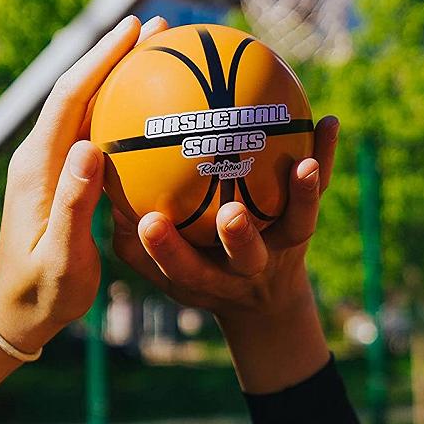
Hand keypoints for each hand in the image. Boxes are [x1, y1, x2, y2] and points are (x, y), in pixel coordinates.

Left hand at [0, 14, 165, 351]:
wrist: (18, 312)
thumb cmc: (44, 290)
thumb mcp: (63, 255)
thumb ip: (75, 204)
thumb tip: (90, 148)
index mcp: (37, 165)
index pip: (69, 97)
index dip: (99, 58)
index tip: (132, 29)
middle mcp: (41, 155)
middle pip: (79, 89)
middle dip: (115, 53)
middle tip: (158, 26)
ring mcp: (51, 164)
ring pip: (88, 107)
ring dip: (119, 77)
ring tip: (159, 53)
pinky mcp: (63, 177)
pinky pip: (95, 131)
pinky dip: (122, 111)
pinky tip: (154, 112)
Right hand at [111, 117, 339, 328]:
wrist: (261, 301)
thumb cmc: (195, 269)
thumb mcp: (157, 265)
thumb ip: (130, 235)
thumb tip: (95, 182)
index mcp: (206, 280)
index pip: (183, 271)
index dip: (167, 251)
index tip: (149, 222)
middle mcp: (247, 269)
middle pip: (246, 259)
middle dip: (240, 237)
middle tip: (232, 213)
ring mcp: (282, 250)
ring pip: (296, 227)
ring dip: (303, 197)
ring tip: (303, 165)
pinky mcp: (306, 229)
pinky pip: (320, 191)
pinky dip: (325, 157)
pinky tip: (328, 122)